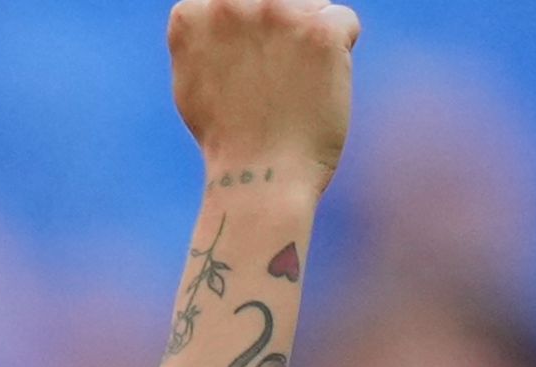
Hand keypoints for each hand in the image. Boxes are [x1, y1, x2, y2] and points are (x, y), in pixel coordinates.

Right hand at [170, 0, 358, 192]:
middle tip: (274, 79)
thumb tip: (221, 11)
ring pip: (311, 5)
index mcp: (192, 14)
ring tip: (292, 87)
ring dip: (309, 39)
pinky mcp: (320, 30)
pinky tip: (317, 88)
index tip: (243, 70)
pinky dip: (339, 54)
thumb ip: (205, 37)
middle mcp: (230, 3)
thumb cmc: (226, 139)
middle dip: (281, 29)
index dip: (245, 34)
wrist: (259, 178)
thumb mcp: (192, 80)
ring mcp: (276, 13)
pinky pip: (343, 22)